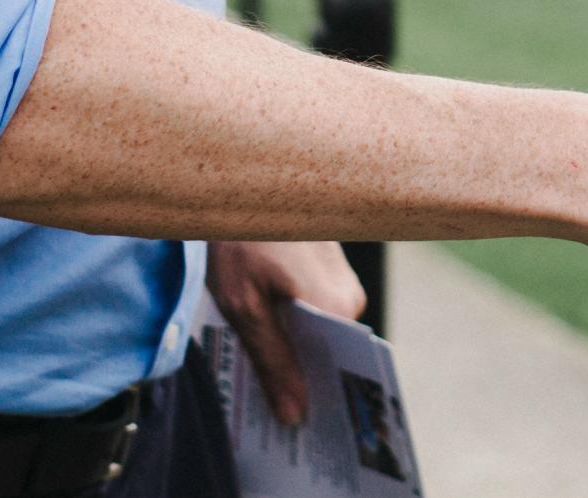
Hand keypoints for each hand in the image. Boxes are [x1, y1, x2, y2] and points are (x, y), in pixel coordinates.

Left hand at [205, 239, 366, 427]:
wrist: (238, 173)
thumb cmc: (239, 234)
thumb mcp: (244, 305)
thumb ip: (272, 359)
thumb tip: (295, 413)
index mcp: (336, 303)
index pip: (335, 367)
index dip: (313, 391)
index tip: (292, 411)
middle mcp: (350, 290)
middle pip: (326, 347)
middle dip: (298, 364)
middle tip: (263, 377)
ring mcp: (342, 272)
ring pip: (318, 322)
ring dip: (291, 334)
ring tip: (256, 338)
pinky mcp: (329, 258)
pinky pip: (316, 298)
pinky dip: (292, 309)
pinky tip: (264, 307)